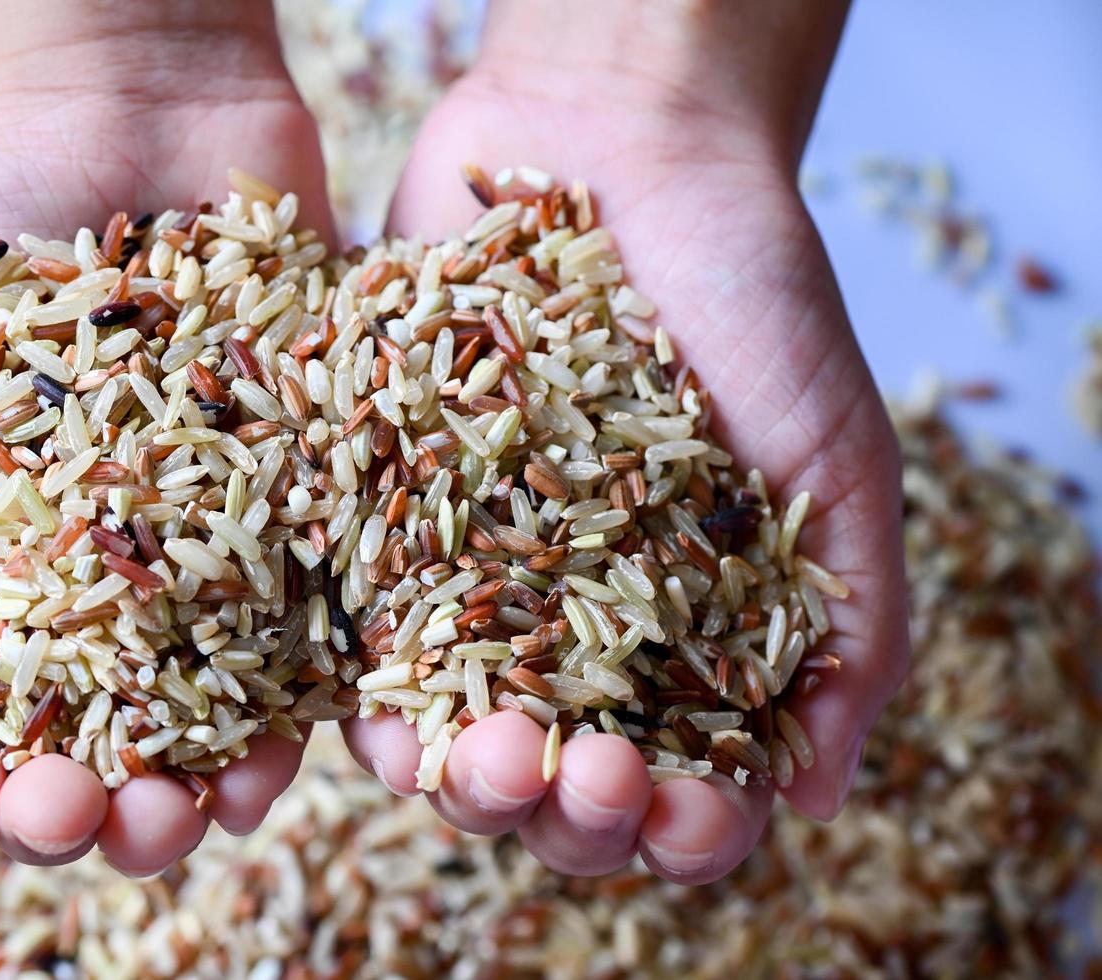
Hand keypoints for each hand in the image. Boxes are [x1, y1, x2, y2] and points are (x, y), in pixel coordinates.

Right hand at [0, 0, 332, 874]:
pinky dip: (292, 708)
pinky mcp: (292, 523)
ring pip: (196, 723)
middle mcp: (87, 598)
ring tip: (194, 817)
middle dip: (74, 809)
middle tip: (79, 818)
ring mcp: (194, 567)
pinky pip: (301, 642)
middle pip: (77, 749)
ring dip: (189, 792)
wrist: (118, 117)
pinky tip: (282, 754)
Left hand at [344, 0, 907, 882]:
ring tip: (482, 756)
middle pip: (553, 783)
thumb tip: (820, 793)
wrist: (619, 149)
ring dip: (459, 781)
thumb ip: (852, 623)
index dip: (685, 828)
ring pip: (442, 736)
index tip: (685, 813)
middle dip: (570, 816)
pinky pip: (355, 632)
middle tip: (583, 781)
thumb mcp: (838, 459)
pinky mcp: (375, 519)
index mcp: (680, 635)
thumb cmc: (751, 297)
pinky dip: (364, 691)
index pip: (680, 784)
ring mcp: (462, 580)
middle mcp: (564, 628)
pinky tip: (381, 711)